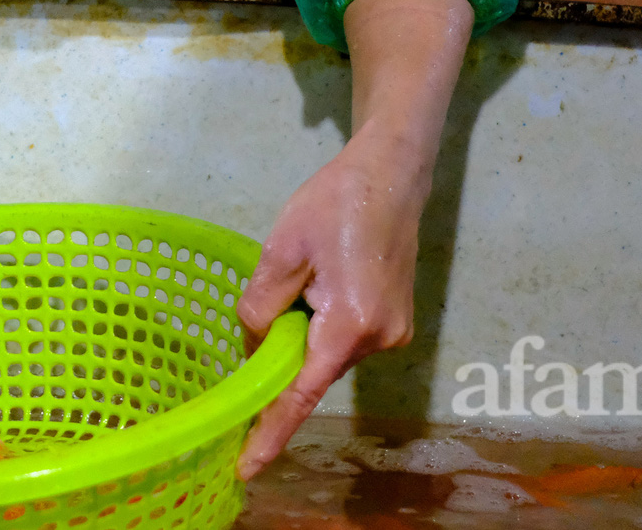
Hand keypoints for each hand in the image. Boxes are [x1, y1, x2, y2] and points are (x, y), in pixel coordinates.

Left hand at [232, 140, 427, 478]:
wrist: (391, 174)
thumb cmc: (334, 203)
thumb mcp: (282, 249)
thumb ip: (261, 306)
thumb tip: (255, 347)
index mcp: (349, 323)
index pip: (301, 394)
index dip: (271, 431)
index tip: (246, 466)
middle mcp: (378, 340)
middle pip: (310, 368)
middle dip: (282, 347)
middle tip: (283, 284)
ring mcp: (392, 334)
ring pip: (325, 352)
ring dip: (303, 329)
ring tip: (310, 269)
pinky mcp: (395, 323)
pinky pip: (341, 339)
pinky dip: (321, 323)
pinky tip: (325, 278)